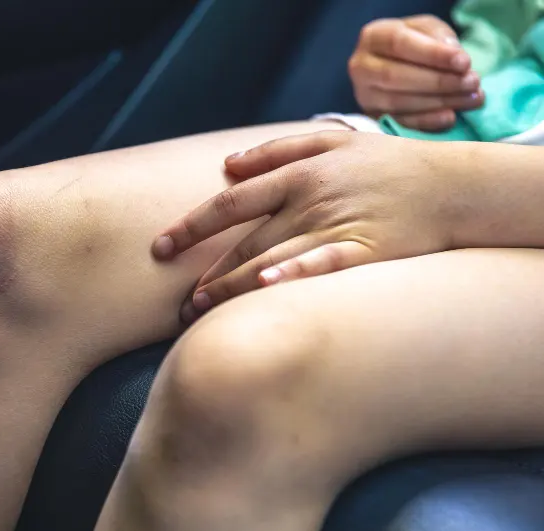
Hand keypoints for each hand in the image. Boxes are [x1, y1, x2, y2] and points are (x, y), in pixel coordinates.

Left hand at [151, 131, 471, 320]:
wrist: (452, 185)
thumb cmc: (385, 164)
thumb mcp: (332, 139)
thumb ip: (276, 149)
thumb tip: (226, 165)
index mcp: (298, 174)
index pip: (230, 203)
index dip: (191, 226)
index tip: (159, 247)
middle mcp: (310, 201)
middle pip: (244, 242)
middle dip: (208, 273)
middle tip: (181, 300)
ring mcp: (336, 227)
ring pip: (271, 260)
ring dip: (231, 286)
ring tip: (199, 309)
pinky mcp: (365, 252)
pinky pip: (320, 267)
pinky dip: (292, 275)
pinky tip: (263, 289)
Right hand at [349, 14, 483, 130]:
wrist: (395, 63)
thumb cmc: (415, 43)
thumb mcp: (428, 29)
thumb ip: (440, 38)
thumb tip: (457, 59)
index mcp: (373, 37)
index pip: (399, 44)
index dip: (432, 54)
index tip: (464, 62)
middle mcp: (361, 67)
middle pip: (395, 76)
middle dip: (438, 81)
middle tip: (472, 83)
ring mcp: (364, 95)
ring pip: (397, 102)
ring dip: (438, 102)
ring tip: (471, 99)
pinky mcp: (372, 117)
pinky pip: (398, 123)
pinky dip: (426, 122)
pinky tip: (450, 117)